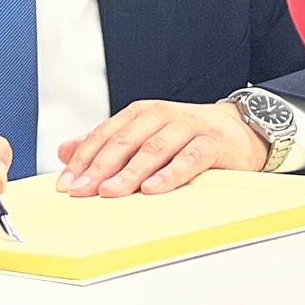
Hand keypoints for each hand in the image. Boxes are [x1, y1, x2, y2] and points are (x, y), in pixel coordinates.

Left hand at [55, 99, 268, 197]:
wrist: (239, 128)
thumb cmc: (187, 135)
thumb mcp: (144, 135)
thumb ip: (107, 143)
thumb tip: (65, 151)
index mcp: (141, 113)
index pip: (105, 135)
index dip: (83, 159)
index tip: (66, 184)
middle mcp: (161, 115)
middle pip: (124, 141)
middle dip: (99, 168)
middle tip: (81, 191)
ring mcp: (187, 127)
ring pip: (153, 149)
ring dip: (129, 172)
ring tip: (111, 191)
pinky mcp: (211, 143)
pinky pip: (188, 159)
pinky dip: (169, 175)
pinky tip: (153, 189)